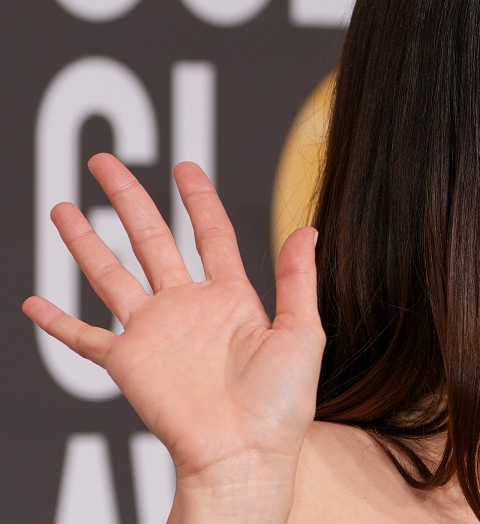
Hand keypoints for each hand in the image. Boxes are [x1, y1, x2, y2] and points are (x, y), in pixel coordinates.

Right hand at [22, 154, 323, 504]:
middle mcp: (188, 309)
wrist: (245, 455)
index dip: (198, 200)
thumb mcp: (302, 333)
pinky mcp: (127, 363)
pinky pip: (84, 338)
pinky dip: (57, 322)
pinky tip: (34, 301)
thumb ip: (297, 280)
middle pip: (151, 240)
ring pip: (111, 275)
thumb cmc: (282, 405)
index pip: (211, 235)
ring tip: (63, 208)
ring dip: (85, 242)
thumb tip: (307, 229)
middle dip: (128, 200)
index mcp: (232, 299)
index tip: (185, 169)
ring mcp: (154, 333)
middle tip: (105, 163)